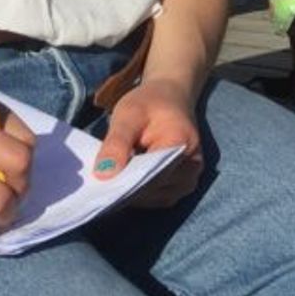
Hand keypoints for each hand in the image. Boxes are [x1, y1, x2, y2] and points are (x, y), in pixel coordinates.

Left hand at [92, 78, 202, 206]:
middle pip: (155, 189)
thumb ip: (116, 143)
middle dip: (127, 190)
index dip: (125, 183)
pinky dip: (143, 194)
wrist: (171, 97)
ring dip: (135, 194)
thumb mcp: (128, 114)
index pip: (151, 176)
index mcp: (181, 144)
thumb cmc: (149, 102)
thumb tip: (103, 175)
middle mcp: (192, 165)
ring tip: (115, 181)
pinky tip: (127, 183)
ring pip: (157, 198)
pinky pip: (160, 198)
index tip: (101, 183)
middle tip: (102, 184)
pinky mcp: (184, 184)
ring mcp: (190, 177)